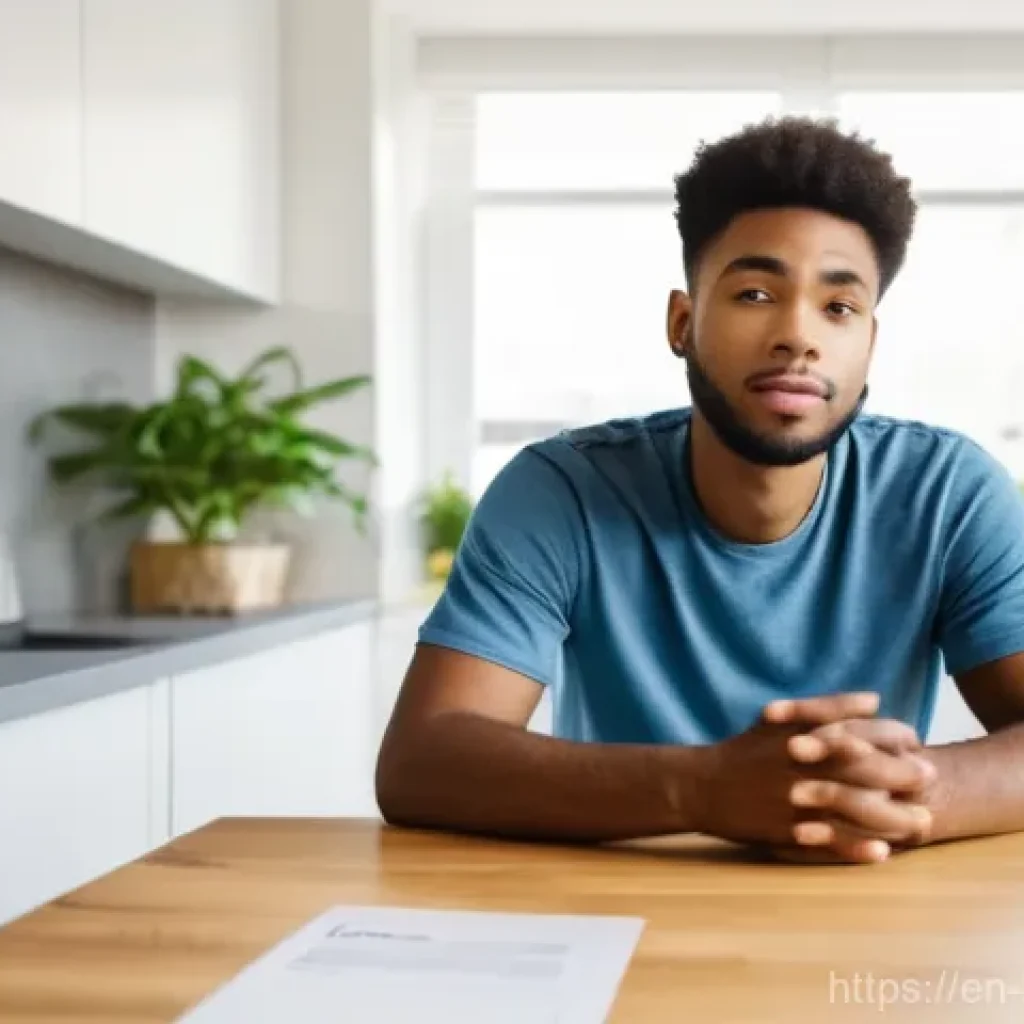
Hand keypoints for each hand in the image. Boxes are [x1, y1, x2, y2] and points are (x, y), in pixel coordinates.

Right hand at [700, 692, 934, 863]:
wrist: (701, 785)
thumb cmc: (745, 751)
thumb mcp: (780, 719)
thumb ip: (827, 707)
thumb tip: (873, 699)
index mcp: (802, 738)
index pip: (857, 732)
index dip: (892, 738)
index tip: (917, 743)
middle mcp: (800, 768)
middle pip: (861, 770)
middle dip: (900, 775)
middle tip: (929, 779)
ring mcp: (793, 801)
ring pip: (851, 810)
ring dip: (890, 817)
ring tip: (921, 824)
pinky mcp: (785, 832)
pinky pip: (826, 842)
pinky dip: (855, 848)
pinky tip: (882, 852)